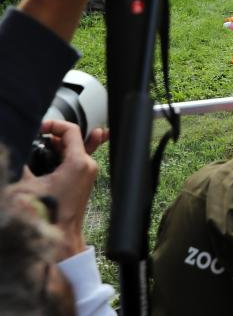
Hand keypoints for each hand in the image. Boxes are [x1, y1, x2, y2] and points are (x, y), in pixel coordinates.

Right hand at [9, 120, 99, 259]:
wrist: (61, 236)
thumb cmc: (48, 215)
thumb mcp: (26, 186)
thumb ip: (22, 165)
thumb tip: (18, 152)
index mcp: (78, 162)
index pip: (71, 129)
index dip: (53, 124)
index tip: (39, 128)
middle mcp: (88, 165)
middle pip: (74, 138)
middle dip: (54, 135)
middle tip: (38, 137)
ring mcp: (88, 173)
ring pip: (75, 148)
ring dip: (58, 145)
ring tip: (42, 145)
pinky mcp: (84, 180)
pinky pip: (77, 159)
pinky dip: (66, 153)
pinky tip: (57, 150)